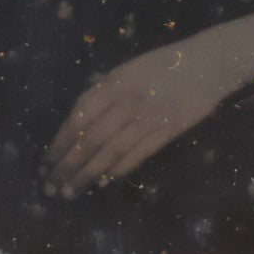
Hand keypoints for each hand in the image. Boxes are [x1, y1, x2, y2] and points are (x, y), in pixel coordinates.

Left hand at [44, 31, 237, 197]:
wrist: (207, 63)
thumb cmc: (164, 63)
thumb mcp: (129, 69)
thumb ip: (105, 91)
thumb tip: (79, 120)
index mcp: (115, 82)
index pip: (79, 115)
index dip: (61, 140)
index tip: (47, 159)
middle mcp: (128, 101)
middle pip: (91, 139)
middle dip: (68, 165)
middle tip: (51, 185)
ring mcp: (148, 118)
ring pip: (110, 152)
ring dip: (87, 174)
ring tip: (71, 191)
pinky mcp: (166, 132)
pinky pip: (137, 156)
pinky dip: (117, 171)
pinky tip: (103, 182)